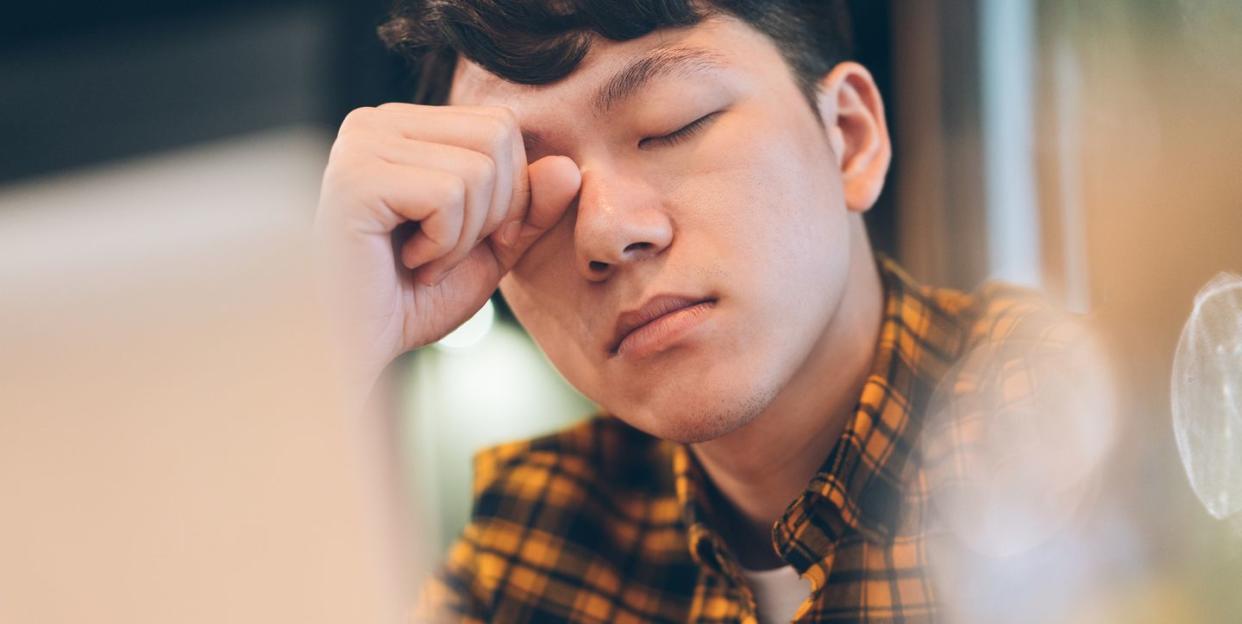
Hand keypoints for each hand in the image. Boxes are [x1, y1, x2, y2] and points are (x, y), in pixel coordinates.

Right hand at [314, 103, 580, 393]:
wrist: (357, 350)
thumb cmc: (412, 300)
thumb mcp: (489, 250)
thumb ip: (530, 209)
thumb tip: (569, 167)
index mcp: (404, 126)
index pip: (500, 126)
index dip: (510, 193)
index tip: (468, 241)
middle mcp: (376, 121)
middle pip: (497, 136)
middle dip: (494, 211)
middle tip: (445, 252)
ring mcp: (360, 144)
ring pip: (479, 168)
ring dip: (465, 235)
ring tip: (422, 261)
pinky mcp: (355, 178)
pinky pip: (449, 195)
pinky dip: (444, 244)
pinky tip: (407, 262)